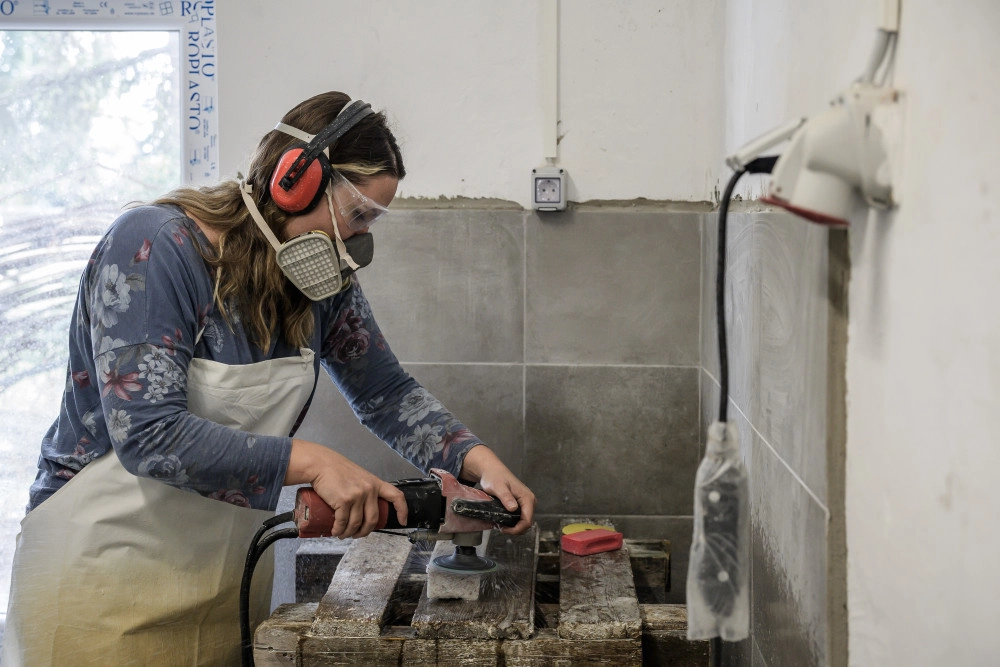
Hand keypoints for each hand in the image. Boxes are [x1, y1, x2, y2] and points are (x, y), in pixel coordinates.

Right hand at [285, 439, 407, 537]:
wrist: (321, 464)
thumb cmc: (337, 470)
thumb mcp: (358, 477)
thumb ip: (365, 489)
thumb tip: (364, 508)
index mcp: (375, 483)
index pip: (396, 496)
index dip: (402, 510)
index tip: (403, 521)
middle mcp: (369, 490)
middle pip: (373, 519)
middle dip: (365, 531)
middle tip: (357, 535)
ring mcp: (357, 495)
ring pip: (356, 523)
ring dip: (349, 533)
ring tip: (342, 534)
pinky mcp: (344, 501)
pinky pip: (343, 522)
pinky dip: (339, 530)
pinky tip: (336, 532)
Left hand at [460, 445, 535, 534]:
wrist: (492, 471)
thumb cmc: (494, 477)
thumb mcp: (498, 487)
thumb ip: (506, 497)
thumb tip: (513, 508)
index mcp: (527, 498)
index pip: (527, 520)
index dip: (517, 529)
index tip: (504, 529)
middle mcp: (529, 501)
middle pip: (526, 523)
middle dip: (514, 529)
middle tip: (500, 527)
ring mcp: (525, 503)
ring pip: (523, 521)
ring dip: (513, 526)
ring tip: (500, 524)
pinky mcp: (520, 504)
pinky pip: (519, 517)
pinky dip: (511, 522)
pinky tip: (502, 520)